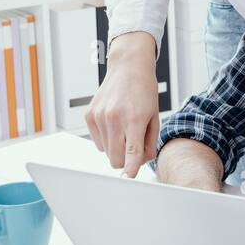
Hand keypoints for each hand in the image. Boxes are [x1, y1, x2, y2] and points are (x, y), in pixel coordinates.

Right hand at [84, 32, 158, 176]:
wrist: (128, 67)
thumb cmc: (144, 91)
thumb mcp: (154, 116)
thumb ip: (149, 142)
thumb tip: (142, 162)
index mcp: (134, 119)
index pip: (131, 153)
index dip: (131, 170)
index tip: (130, 178)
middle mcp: (114, 118)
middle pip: (115, 159)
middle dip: (124, 160)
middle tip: (132, 147)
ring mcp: (99, 117)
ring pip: (105, 152)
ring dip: (115, 147)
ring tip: (124, 128)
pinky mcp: (89, 115)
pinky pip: (97, 142)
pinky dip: (106, 139)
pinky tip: (114, 123)